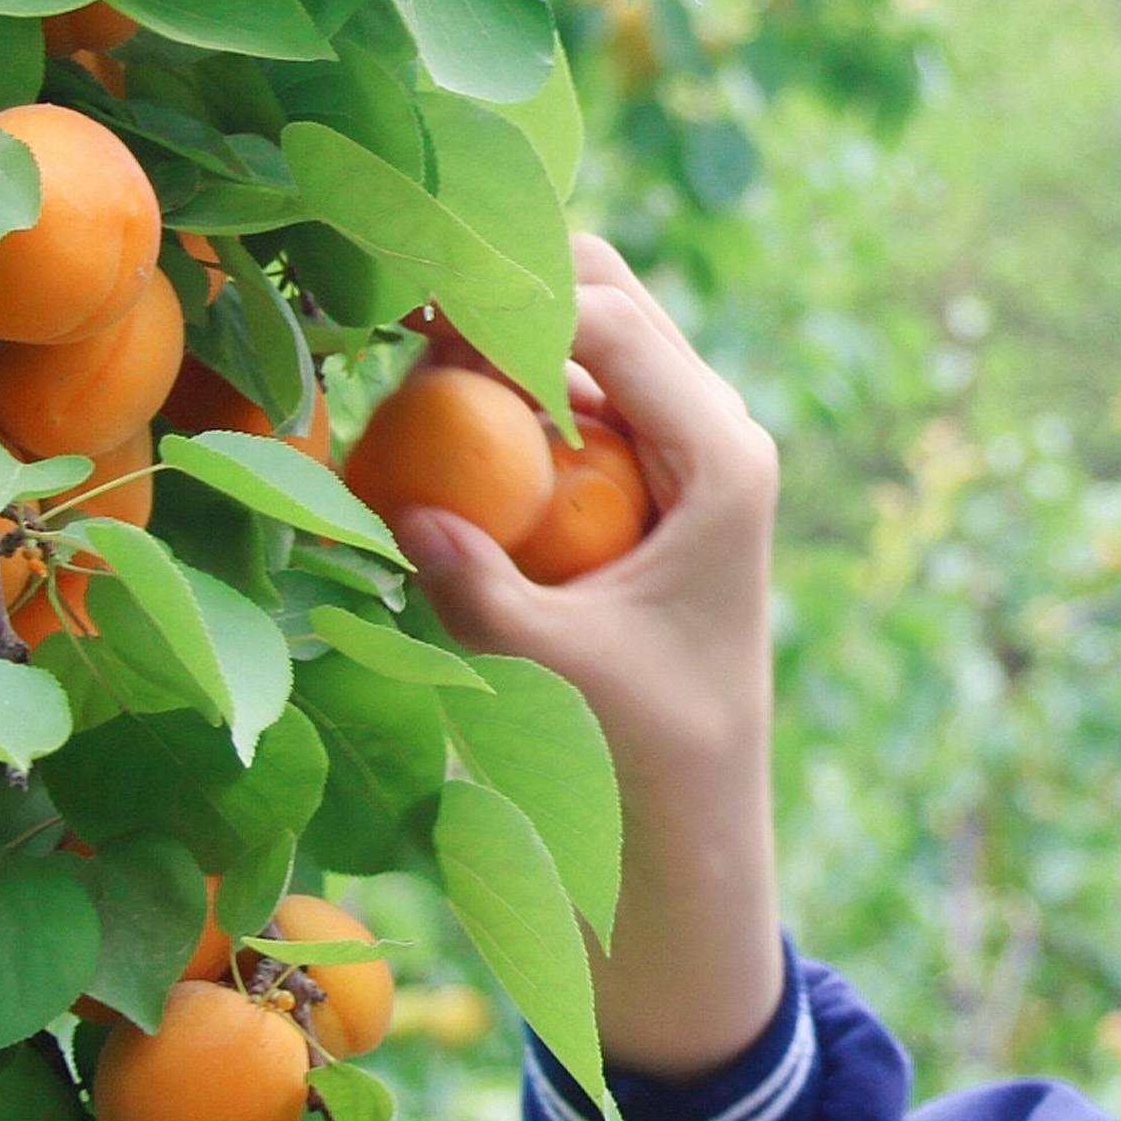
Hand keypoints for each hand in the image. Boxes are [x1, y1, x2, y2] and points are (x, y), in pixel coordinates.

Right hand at [398, 233, 785, 1078]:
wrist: (692, 836)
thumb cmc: (642, 761)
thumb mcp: (558, 674)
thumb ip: (481, 591)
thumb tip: (398, 511)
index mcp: (725, 460)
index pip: (610, 324)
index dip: (505, 293)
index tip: (404, 293)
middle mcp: (717, 437)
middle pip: (605, 299)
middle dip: (503, 285)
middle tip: (395, 306)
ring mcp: (683, 455)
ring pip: (587, 337)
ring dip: (500, 329)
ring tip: (398, 343)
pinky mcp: (646, 485)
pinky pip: (573, 399)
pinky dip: (505, 386)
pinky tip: (428, 403)